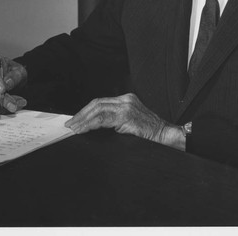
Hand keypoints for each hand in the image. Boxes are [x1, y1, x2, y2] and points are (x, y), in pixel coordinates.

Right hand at [0, 53, 26, 113]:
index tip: (3, 90)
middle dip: (0, 98)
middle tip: (13, 105)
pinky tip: (7, 107)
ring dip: (1, 104)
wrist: (11, 79)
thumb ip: (14, 76)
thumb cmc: (14, 72)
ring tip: (15, 105)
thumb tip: (7, 83)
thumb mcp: (19, 71)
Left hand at [65, 93, 184, 149]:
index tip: (76, 120)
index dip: (86, 111)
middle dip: (81, 114)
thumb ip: (116, 121)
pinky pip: (103, 118)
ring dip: (83, 119)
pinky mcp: (127, 115)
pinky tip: (84, 129)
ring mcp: (127, 106)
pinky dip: (91, 124)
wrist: (167, 136)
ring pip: (98, 109)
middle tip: (70, 124)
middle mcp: (126, 100)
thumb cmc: (151, 134)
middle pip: (97, 103)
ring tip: (74, 128)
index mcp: (127, 100)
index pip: (101, 102)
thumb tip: (95, 128)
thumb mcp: (131, 123)